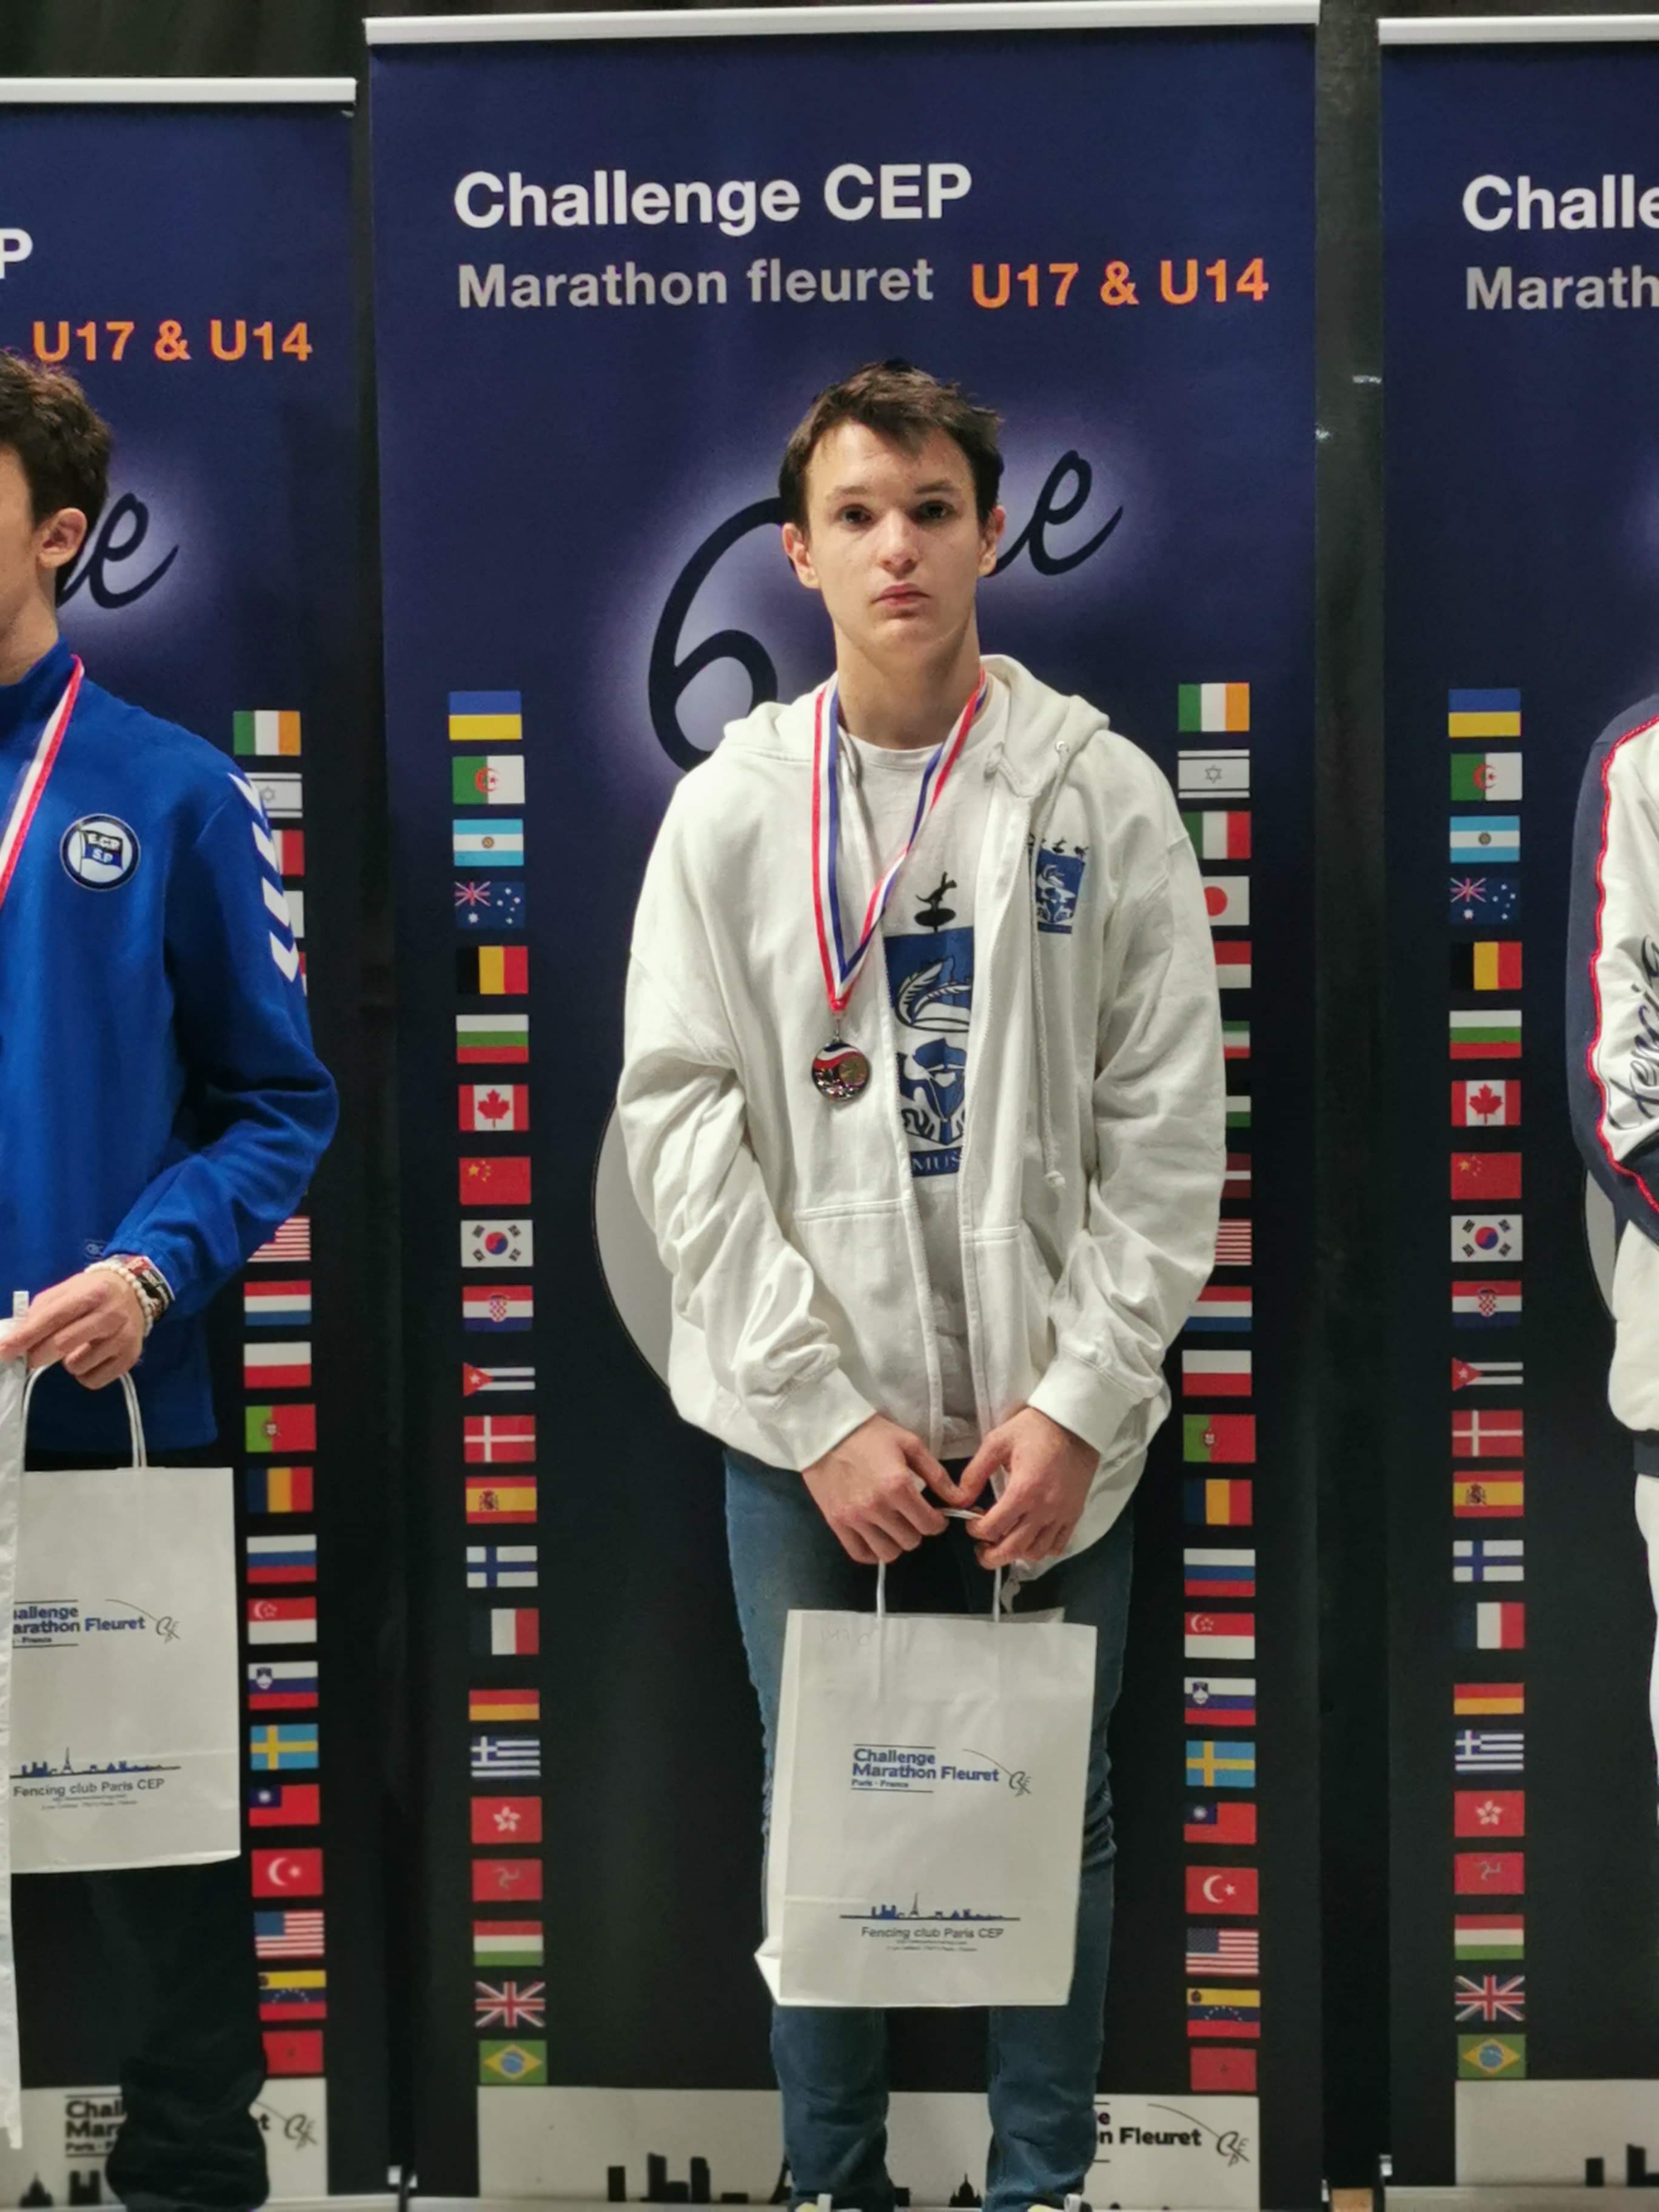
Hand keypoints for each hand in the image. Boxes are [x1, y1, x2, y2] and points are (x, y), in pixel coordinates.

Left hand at [0, 1270, 145, 1390]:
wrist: (136, 1292)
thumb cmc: (92, 1292)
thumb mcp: (67, 1290)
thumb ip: (40, 1311)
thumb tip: (16, 1339)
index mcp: (91, 1293)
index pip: (52, 1317)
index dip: (25, 1336)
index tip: (3, 1351)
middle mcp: (111, 1315)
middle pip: (63, 1344)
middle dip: (37, 1355)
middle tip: (31, 1358)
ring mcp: (123, 1338)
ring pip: (76, 1366)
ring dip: (66, 1362)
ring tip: (77, 1349)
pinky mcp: (130, 1358)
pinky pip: (92, 1380)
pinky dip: (84, 1374)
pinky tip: (90, 1358)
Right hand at [802, 1413, 971, 1566]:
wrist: (824, 1430)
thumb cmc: (870, 1433)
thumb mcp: (909, 1444)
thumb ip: (936, 1474)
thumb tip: (960, 1499)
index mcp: (898, 1486)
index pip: (930, 1525)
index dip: (938, 1521)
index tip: (934, 1514)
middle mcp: (877, 1507)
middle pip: (911, 1540)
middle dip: (917, 1529)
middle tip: (910, 1514)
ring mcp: (854, 1518)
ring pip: (888, 1553)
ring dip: (895, 1542)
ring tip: (892, 1525)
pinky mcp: (836, 1523)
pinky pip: (860, 1554)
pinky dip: (872, 1550)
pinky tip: (875, 1535)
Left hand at [957, 1405, 1098, 1568]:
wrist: (1075, 1426)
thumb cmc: (1033, 1430)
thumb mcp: (997, 1442)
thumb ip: (975, 1473)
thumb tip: (958, 1500)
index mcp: (1024, 1490)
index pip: (993, 1527)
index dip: (975, 1531)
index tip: (970, 1521)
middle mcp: (1044, 1508)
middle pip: (1014, 1549)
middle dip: (991, 1556)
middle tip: (980, 1550)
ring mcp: (1062, 1515)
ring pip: (1036, 1553)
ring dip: (1015, 1555)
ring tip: (1003, 1543)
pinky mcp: (1074, 1515)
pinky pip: (1057, 1546)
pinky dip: (1040, 1550)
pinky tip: (1028, 1539)